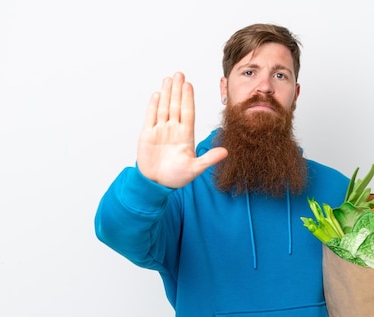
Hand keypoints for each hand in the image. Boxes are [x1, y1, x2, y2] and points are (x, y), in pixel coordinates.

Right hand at [136, 72, 227, 187]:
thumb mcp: (195, 169)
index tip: (189, 84)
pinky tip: (157, 94)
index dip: (188, 98)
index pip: (187, 112)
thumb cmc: (176, 178)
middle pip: (176, 106)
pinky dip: (153, 106)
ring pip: (164, 108)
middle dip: (178, 90)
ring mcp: (160, 131)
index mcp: (185, 136)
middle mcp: (173, 130)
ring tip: (168, 79)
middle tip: (179, 74)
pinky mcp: (147, 135)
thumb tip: (225, 152)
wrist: (156, 184)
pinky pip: (150, 117)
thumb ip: (209, 159)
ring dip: (166, 93)